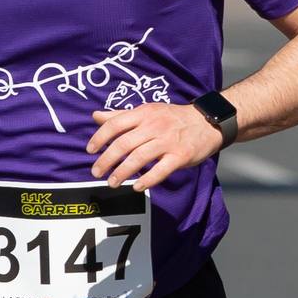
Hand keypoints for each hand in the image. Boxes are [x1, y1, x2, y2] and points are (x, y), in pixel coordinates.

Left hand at [85, 103, 223, 190]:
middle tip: (96, 172)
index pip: (115, 124)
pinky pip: (160, 170)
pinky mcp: (181, 156)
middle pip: (124, 144)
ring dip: (122, 172)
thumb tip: (95, 116)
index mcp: (144, 113)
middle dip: (106, 160)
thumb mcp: (148, 111)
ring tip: (112, 183)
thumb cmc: (173, 118)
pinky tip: (137, 186)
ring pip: (139, 158)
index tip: (90, 151)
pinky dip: (147, 180)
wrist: (208, 122)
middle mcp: (155, 126)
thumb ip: (121, 115)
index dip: (100, 138)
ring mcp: (168, 142)